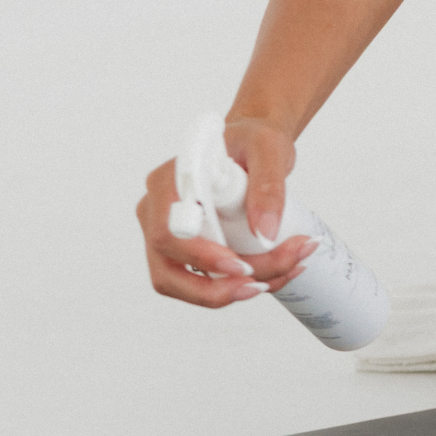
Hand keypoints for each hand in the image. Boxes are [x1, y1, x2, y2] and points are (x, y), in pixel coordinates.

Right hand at [136, 117, 317, 309]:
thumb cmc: (253, 142)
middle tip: (264, 284)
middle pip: (169, 270)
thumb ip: (268, 186)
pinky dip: (236, 287)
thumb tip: (264, 233)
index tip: (240, 264)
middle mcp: (156, 212)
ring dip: (229, 293)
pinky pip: (202, 282)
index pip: (168, 232)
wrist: (253, 147)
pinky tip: (273, 275)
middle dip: (218, 289)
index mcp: (167, 182)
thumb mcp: (268, 150)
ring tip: (278, 277)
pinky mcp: (186, 251)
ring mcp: (167, 236)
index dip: (199, 256)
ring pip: (182, 284)